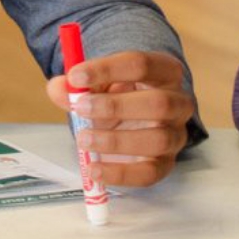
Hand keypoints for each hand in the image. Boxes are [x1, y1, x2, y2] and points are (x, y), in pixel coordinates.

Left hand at [45, 50, 196, 187]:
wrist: (133, 119)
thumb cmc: (118, 95)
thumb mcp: (98, 82)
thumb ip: (78, 83)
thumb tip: (60, 88)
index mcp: (163, 71)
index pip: (141, 64)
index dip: (107, 69)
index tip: (75, 76)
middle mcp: (178, 102)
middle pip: (158, 103)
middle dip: (115, 106)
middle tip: (80, 108)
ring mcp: (175, 135)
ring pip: (157, 139)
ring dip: (116, 141)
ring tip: (84, 139)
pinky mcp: (166, 163)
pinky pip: (149, 173)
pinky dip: (119, 173)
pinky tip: (94, 169)